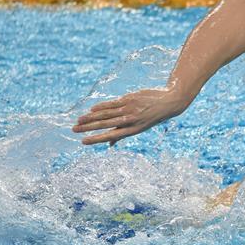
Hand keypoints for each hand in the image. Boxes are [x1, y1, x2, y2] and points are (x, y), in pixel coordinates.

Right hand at [72, 88, 186, 144]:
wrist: (169, 102)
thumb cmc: (153, 116)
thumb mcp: (140, 128)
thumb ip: (123, 134)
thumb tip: (109, 145)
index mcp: (133, 130)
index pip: (111, 136)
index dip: (96, 139)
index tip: (83, 142)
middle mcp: (131, 121)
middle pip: (105, 125)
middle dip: (88, 128)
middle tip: (74, 130)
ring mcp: (130, 109)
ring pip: (106, 114)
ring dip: (91, 117)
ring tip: (79, 120)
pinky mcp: (130, 99)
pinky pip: (112, 104)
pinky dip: (101, 107)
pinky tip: (91, 109)